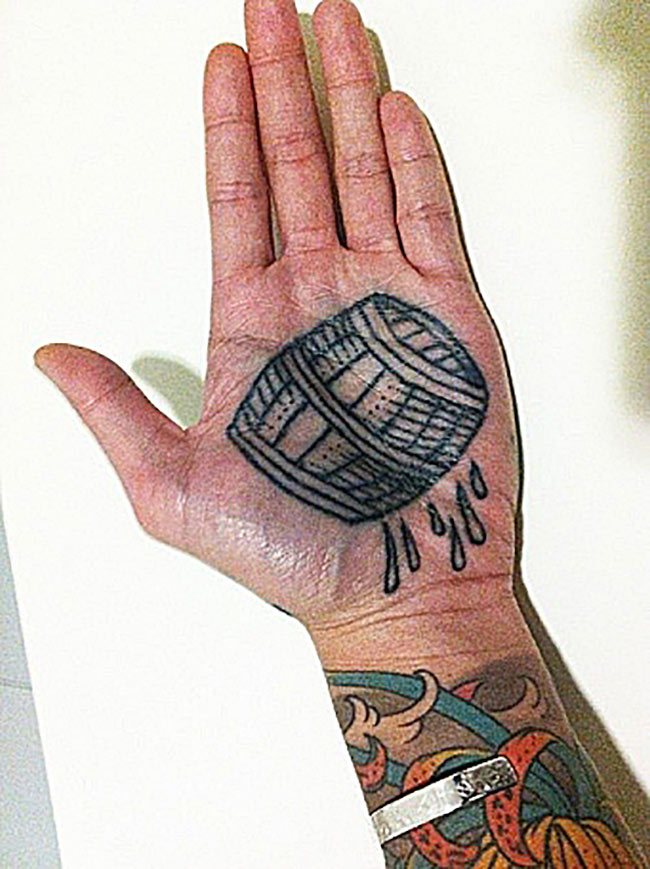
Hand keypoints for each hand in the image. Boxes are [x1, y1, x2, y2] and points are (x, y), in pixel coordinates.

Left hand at [36, 0, 517, 638]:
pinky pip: (431, 221)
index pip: (233, 197)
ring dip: (351, 98)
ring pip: (365, 174)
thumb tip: (49, 355)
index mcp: (252, 323)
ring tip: (338, 26)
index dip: (225, 125)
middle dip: (284, 82)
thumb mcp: (175, 488)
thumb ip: (117, 413)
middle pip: (296, 165)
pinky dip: (417, 164)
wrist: (393, 589)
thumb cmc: (292, 552)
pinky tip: (400, 112)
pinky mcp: (447, 319)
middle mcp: (317, 298)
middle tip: (275, 6)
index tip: (218, 59)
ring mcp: (384, 301)